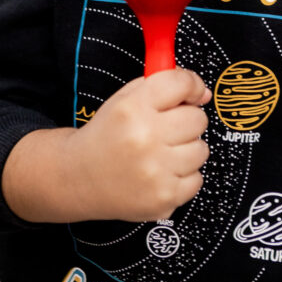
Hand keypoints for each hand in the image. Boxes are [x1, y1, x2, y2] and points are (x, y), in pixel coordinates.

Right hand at [64, 68, 210, 221]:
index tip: (192, 92)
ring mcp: (155, 171)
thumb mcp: (123, 99)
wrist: (78, 177)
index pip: (180, 84)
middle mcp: (144, 138)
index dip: (192, 85)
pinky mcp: (163, 198)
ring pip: (201, 149)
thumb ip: (160, 84)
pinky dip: (184, 176)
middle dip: (188, 120)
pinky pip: (197, 178)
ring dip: (187, 149)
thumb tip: (202, 93)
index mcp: (132, 108)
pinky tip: (163, 172)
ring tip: (163, 152)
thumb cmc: (106, 136)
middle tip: (169, 127)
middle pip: (197, 119)